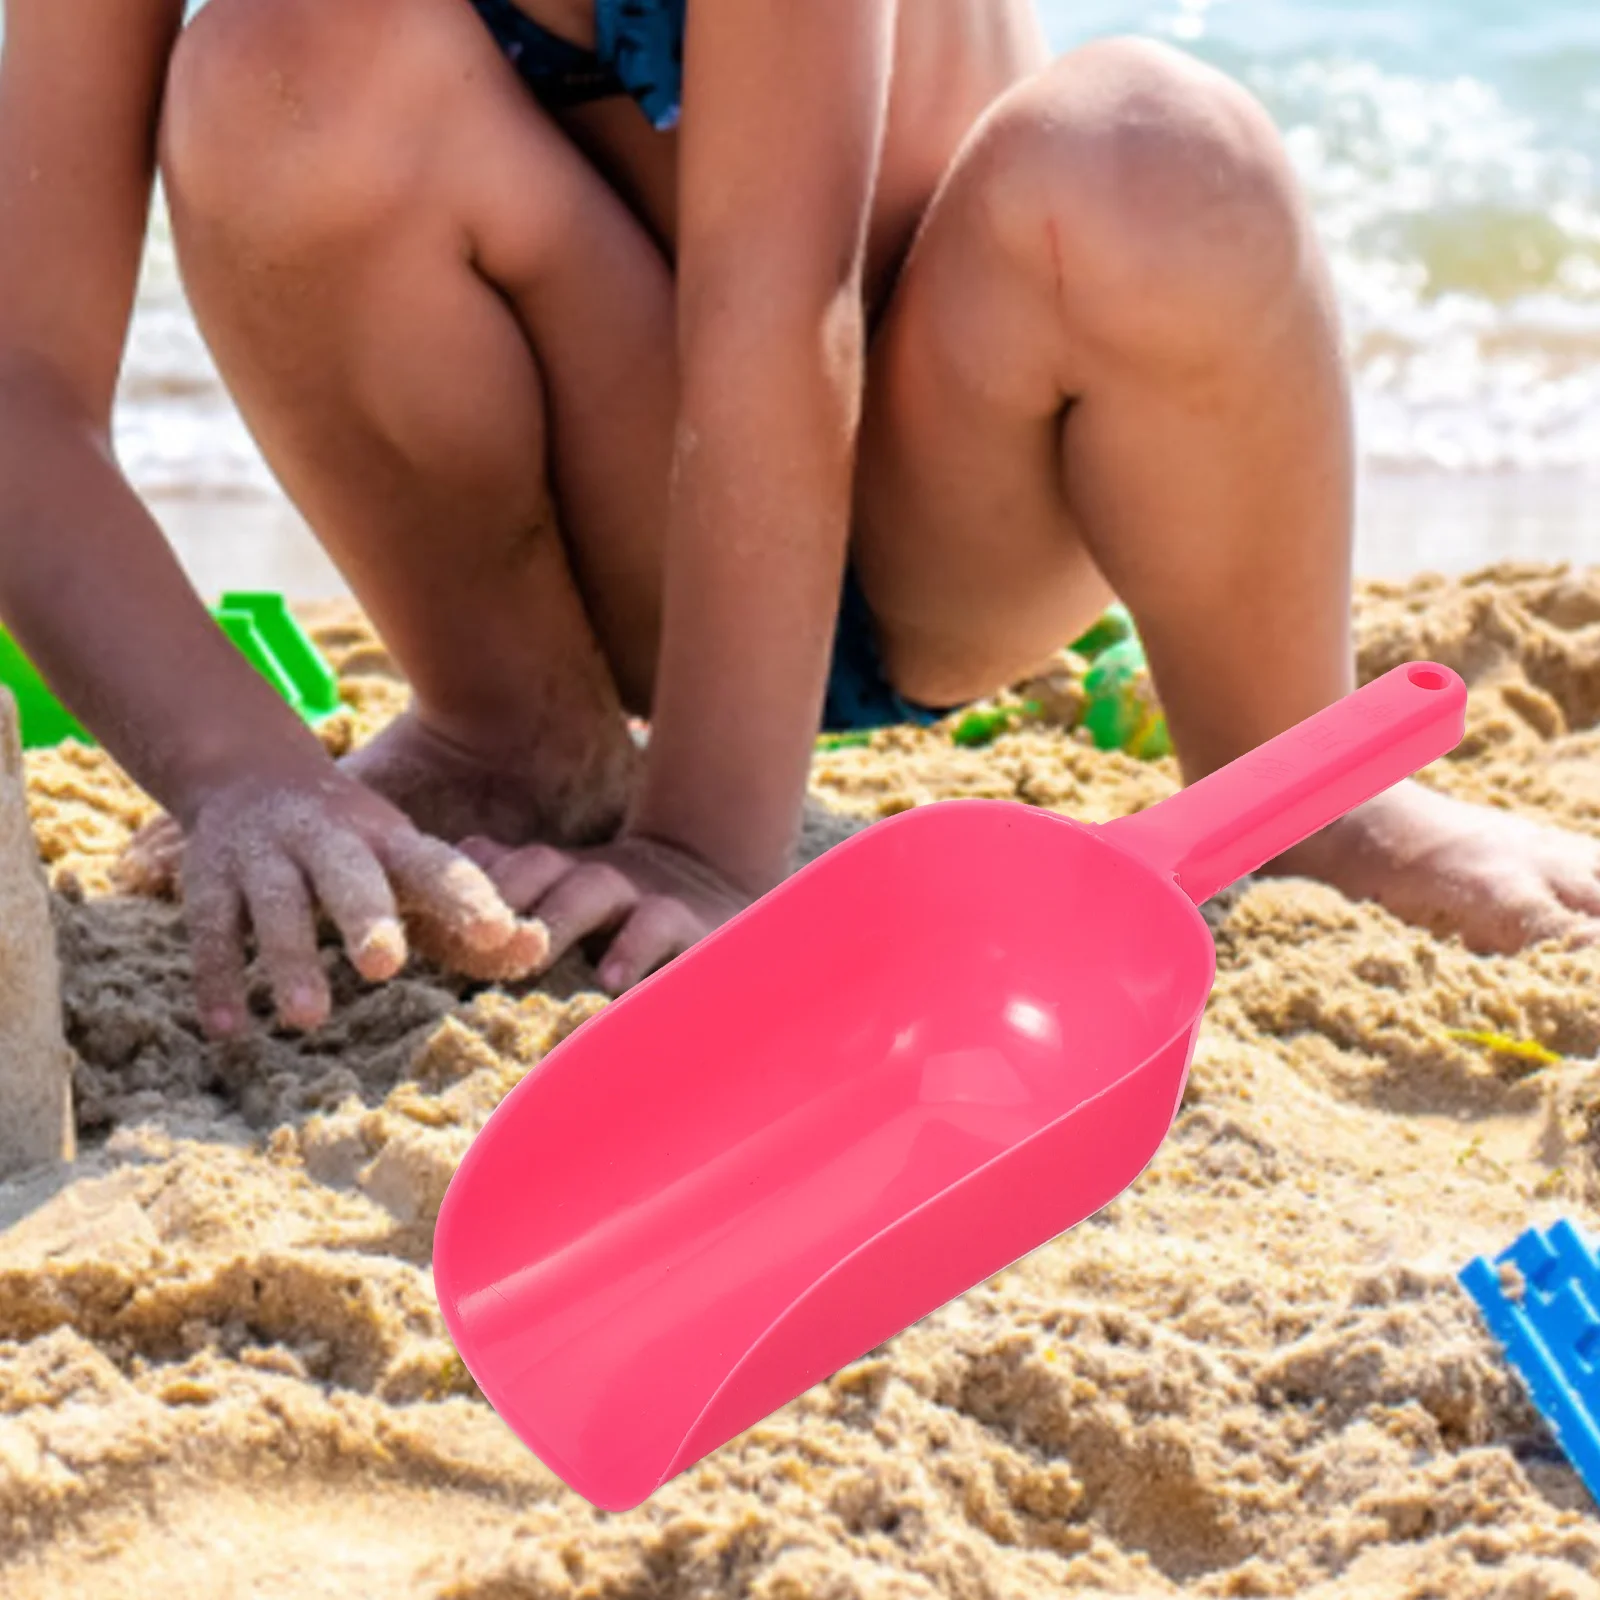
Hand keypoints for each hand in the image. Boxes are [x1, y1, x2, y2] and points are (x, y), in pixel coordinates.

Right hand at [116, 767, 548, 1037]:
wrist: (247, 773)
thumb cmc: (354, 842)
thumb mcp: (404, 856)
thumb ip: (459, 905)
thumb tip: (532, 950)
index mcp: (387, 839)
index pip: (435, 866)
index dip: (468, 898)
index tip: (504, 934)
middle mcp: (326, 841)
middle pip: (348, 876)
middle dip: (365, 916)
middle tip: (384, 966)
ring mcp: (265, 858)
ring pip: (277, 906)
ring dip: (291, 960)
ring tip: (310, 1018)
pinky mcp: (211, 881)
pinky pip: (211, 931)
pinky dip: (217, 981)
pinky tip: (230, 1030)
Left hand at [459, 831, 753, 993]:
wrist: (719, 887)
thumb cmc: (623, 909)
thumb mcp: (572, 893)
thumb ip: (517, 880)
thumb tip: (463, 855)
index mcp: (565, 874)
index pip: (516, 866)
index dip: (478, 884)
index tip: (431, 921)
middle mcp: (600, 878)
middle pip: (546, 872)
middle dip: (506, 895)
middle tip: (467, 932)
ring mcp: (644, 898)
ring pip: (596, 893)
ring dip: (560, 917)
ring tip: (530, 953)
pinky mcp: (693, 926)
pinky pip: (663, 934)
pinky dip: (638, 952)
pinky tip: (612, 981)